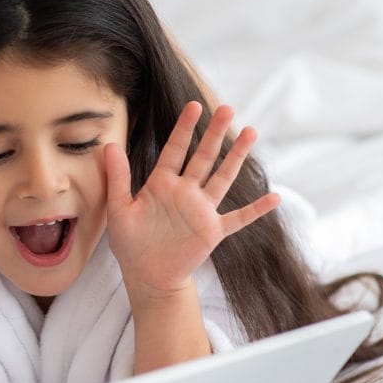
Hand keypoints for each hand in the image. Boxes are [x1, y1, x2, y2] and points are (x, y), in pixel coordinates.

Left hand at [103, 102, 280, 297]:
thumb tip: (107, 144)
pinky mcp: (212, 231)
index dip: (184, 128)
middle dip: (214, 133)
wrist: (146, 276)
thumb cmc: (130, 243)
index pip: (174, 149)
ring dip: (236, 157)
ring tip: (250, 132)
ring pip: (222, 178)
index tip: (193, 105)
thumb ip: (117, 178)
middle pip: (203, 157)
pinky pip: (238, 218)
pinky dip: (256, 210)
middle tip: (226, 108)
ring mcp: (201, 210)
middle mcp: (185, 192)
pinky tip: (275, 197)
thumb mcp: (119, 209)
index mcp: (161, 183)